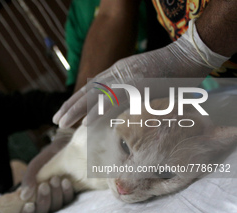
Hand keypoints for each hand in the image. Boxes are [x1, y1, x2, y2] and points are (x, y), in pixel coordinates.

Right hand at [20, 128, 74, 212]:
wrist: (67, 146)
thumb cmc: (49, 157)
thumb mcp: (37, 164)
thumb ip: (29, 178)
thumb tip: (24, 196)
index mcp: (33, 195)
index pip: (28, 211)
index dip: (28, 212)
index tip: (30, 205)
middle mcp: (46, 200)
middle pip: (42, 211)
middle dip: (43, 199)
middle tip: (44, 185)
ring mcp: (59, 199)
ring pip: (56, 207)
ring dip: (55, 195)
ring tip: (55, 179)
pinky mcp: (71, 196)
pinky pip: (69, 200)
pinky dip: (67, 192)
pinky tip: (66, 182)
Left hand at [53, 19, 229, 127]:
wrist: (188, 56)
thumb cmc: (167, 71)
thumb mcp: (140, 77)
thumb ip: (126, 88)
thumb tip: (115, 103)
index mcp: (117, 72)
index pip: (90, 88)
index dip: (75, 101)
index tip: (63, 113)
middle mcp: (117, 74)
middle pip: (87, 92)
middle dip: (69, 107)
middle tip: (55, 121)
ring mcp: (127, 80)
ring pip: (95, 97)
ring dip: (77, 111)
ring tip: (62, 123)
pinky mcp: (138, 87)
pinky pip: (114, 102)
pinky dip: (99, 112)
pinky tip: (86, 123)